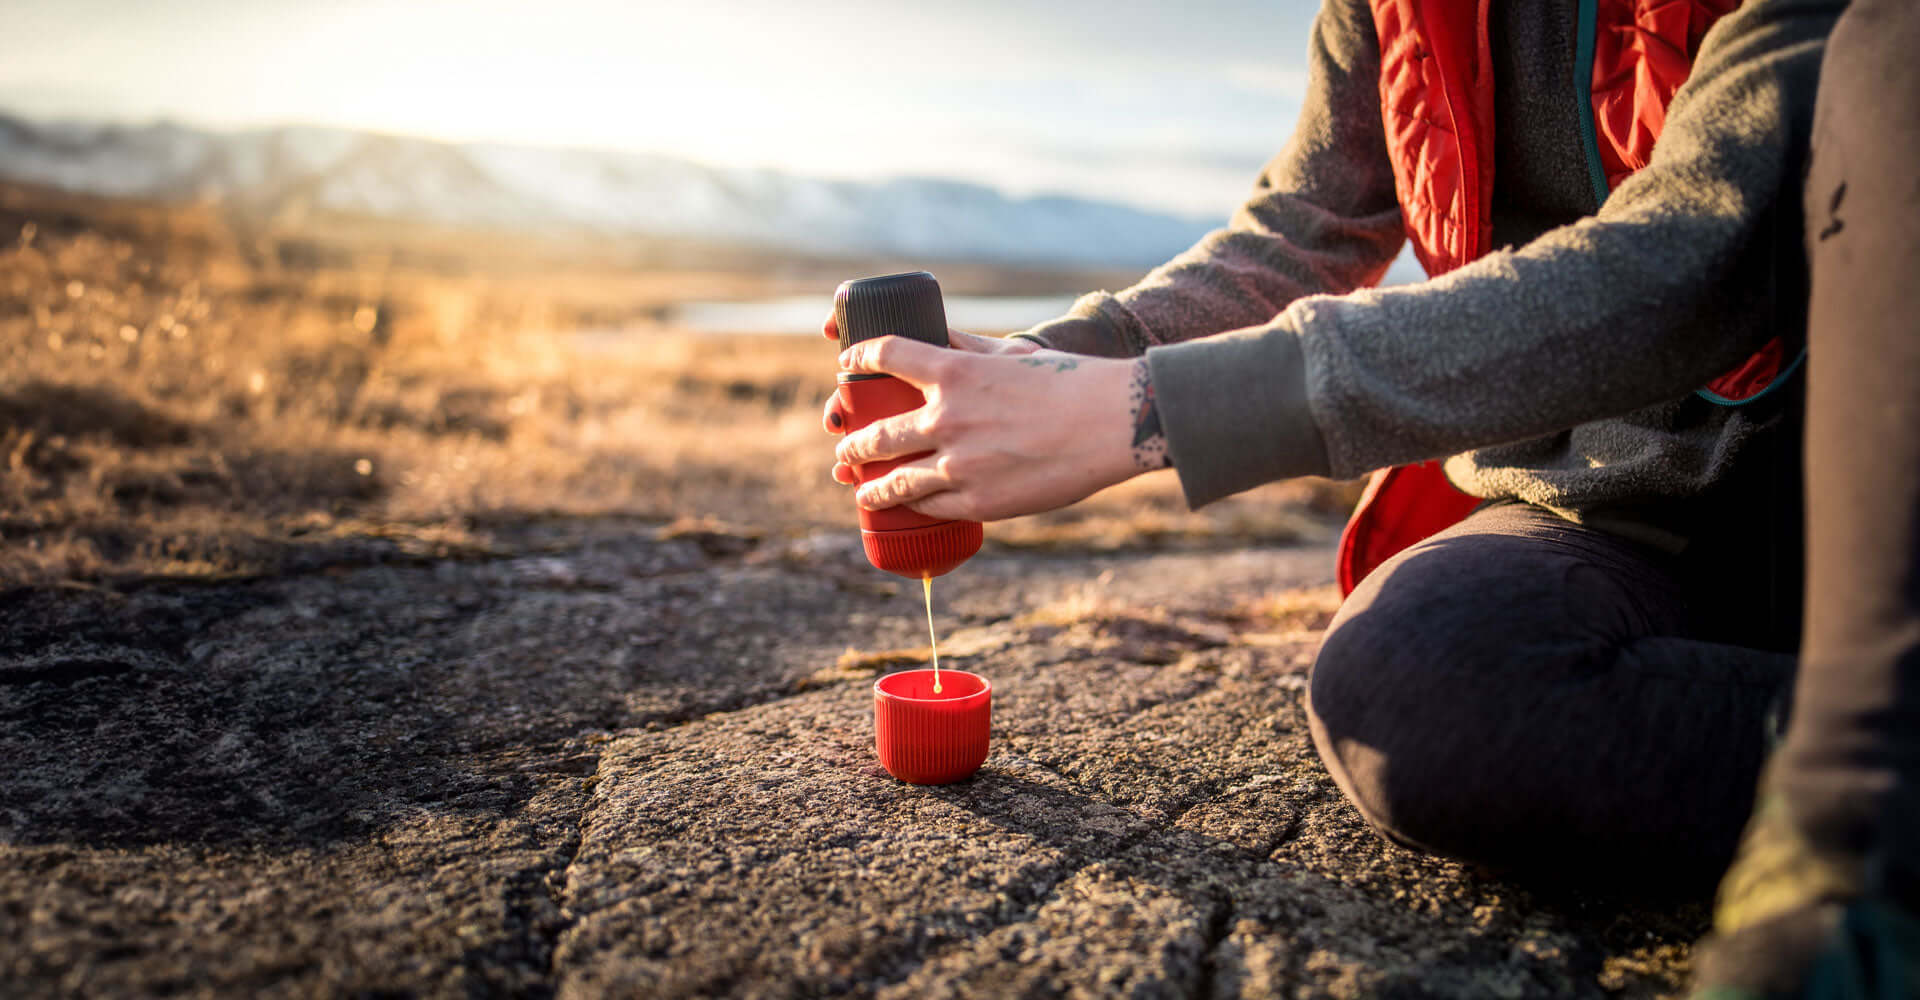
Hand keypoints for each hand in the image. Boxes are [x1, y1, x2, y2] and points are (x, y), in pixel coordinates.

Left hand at [827, 336, 1147, 521]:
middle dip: (852, 444)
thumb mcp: (1012, 353)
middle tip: (844, 449)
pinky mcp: (978, 501)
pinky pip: (928, 506)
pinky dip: (911, 505)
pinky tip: (903, 506)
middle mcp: (948, 418)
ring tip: (860, 489)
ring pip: (894, 480)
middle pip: (876, 433)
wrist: (1112, 424)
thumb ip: (967, 346)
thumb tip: (936, 334)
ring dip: (870, 486)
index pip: (886, 356)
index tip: (846, 367)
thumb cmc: (1069, 382)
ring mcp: (960, 464)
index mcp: (955, 372)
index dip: (858, 360)